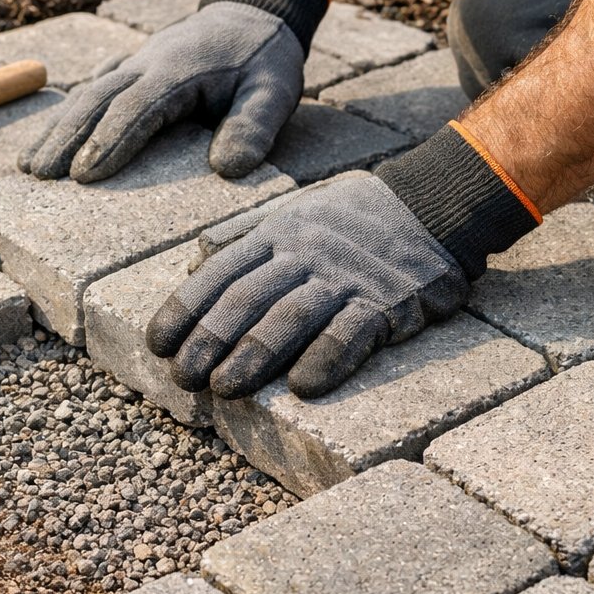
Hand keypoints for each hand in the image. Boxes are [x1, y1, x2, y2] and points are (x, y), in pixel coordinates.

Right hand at [18, 2, 303, 181]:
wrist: (255, 11)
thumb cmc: (265, 59)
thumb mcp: (275, 92)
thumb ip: (255, 127)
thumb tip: (228, 168)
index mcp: (178, 72)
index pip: (136, 108)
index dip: (109, 141)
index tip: (84, 175)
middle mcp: (147, 63)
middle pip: (96, 99)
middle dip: (65, 137)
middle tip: (39, 174)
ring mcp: (135, 61)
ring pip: (87, 92)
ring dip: (57, 127)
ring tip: (29, 165)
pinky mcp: (132, 64)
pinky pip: (94, 87)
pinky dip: (70, 111)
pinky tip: (51, 136)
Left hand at [145, 171, 469, 398]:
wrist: (435, 204)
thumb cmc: (356, 220)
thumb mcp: (297, 216)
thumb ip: (254, 248)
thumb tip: (198, 279)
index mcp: (279, 234)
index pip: (221, 273)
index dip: (186, 310)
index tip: (158, 345)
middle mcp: (305, 253)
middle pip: (248, 298)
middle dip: (210, 340)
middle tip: (184, 378)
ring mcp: (346, 277)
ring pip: (291, 317)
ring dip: (254, 355)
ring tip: (224, 389)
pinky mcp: (387, 301)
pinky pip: (351, 332)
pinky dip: (326, 359)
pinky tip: (303, 388)